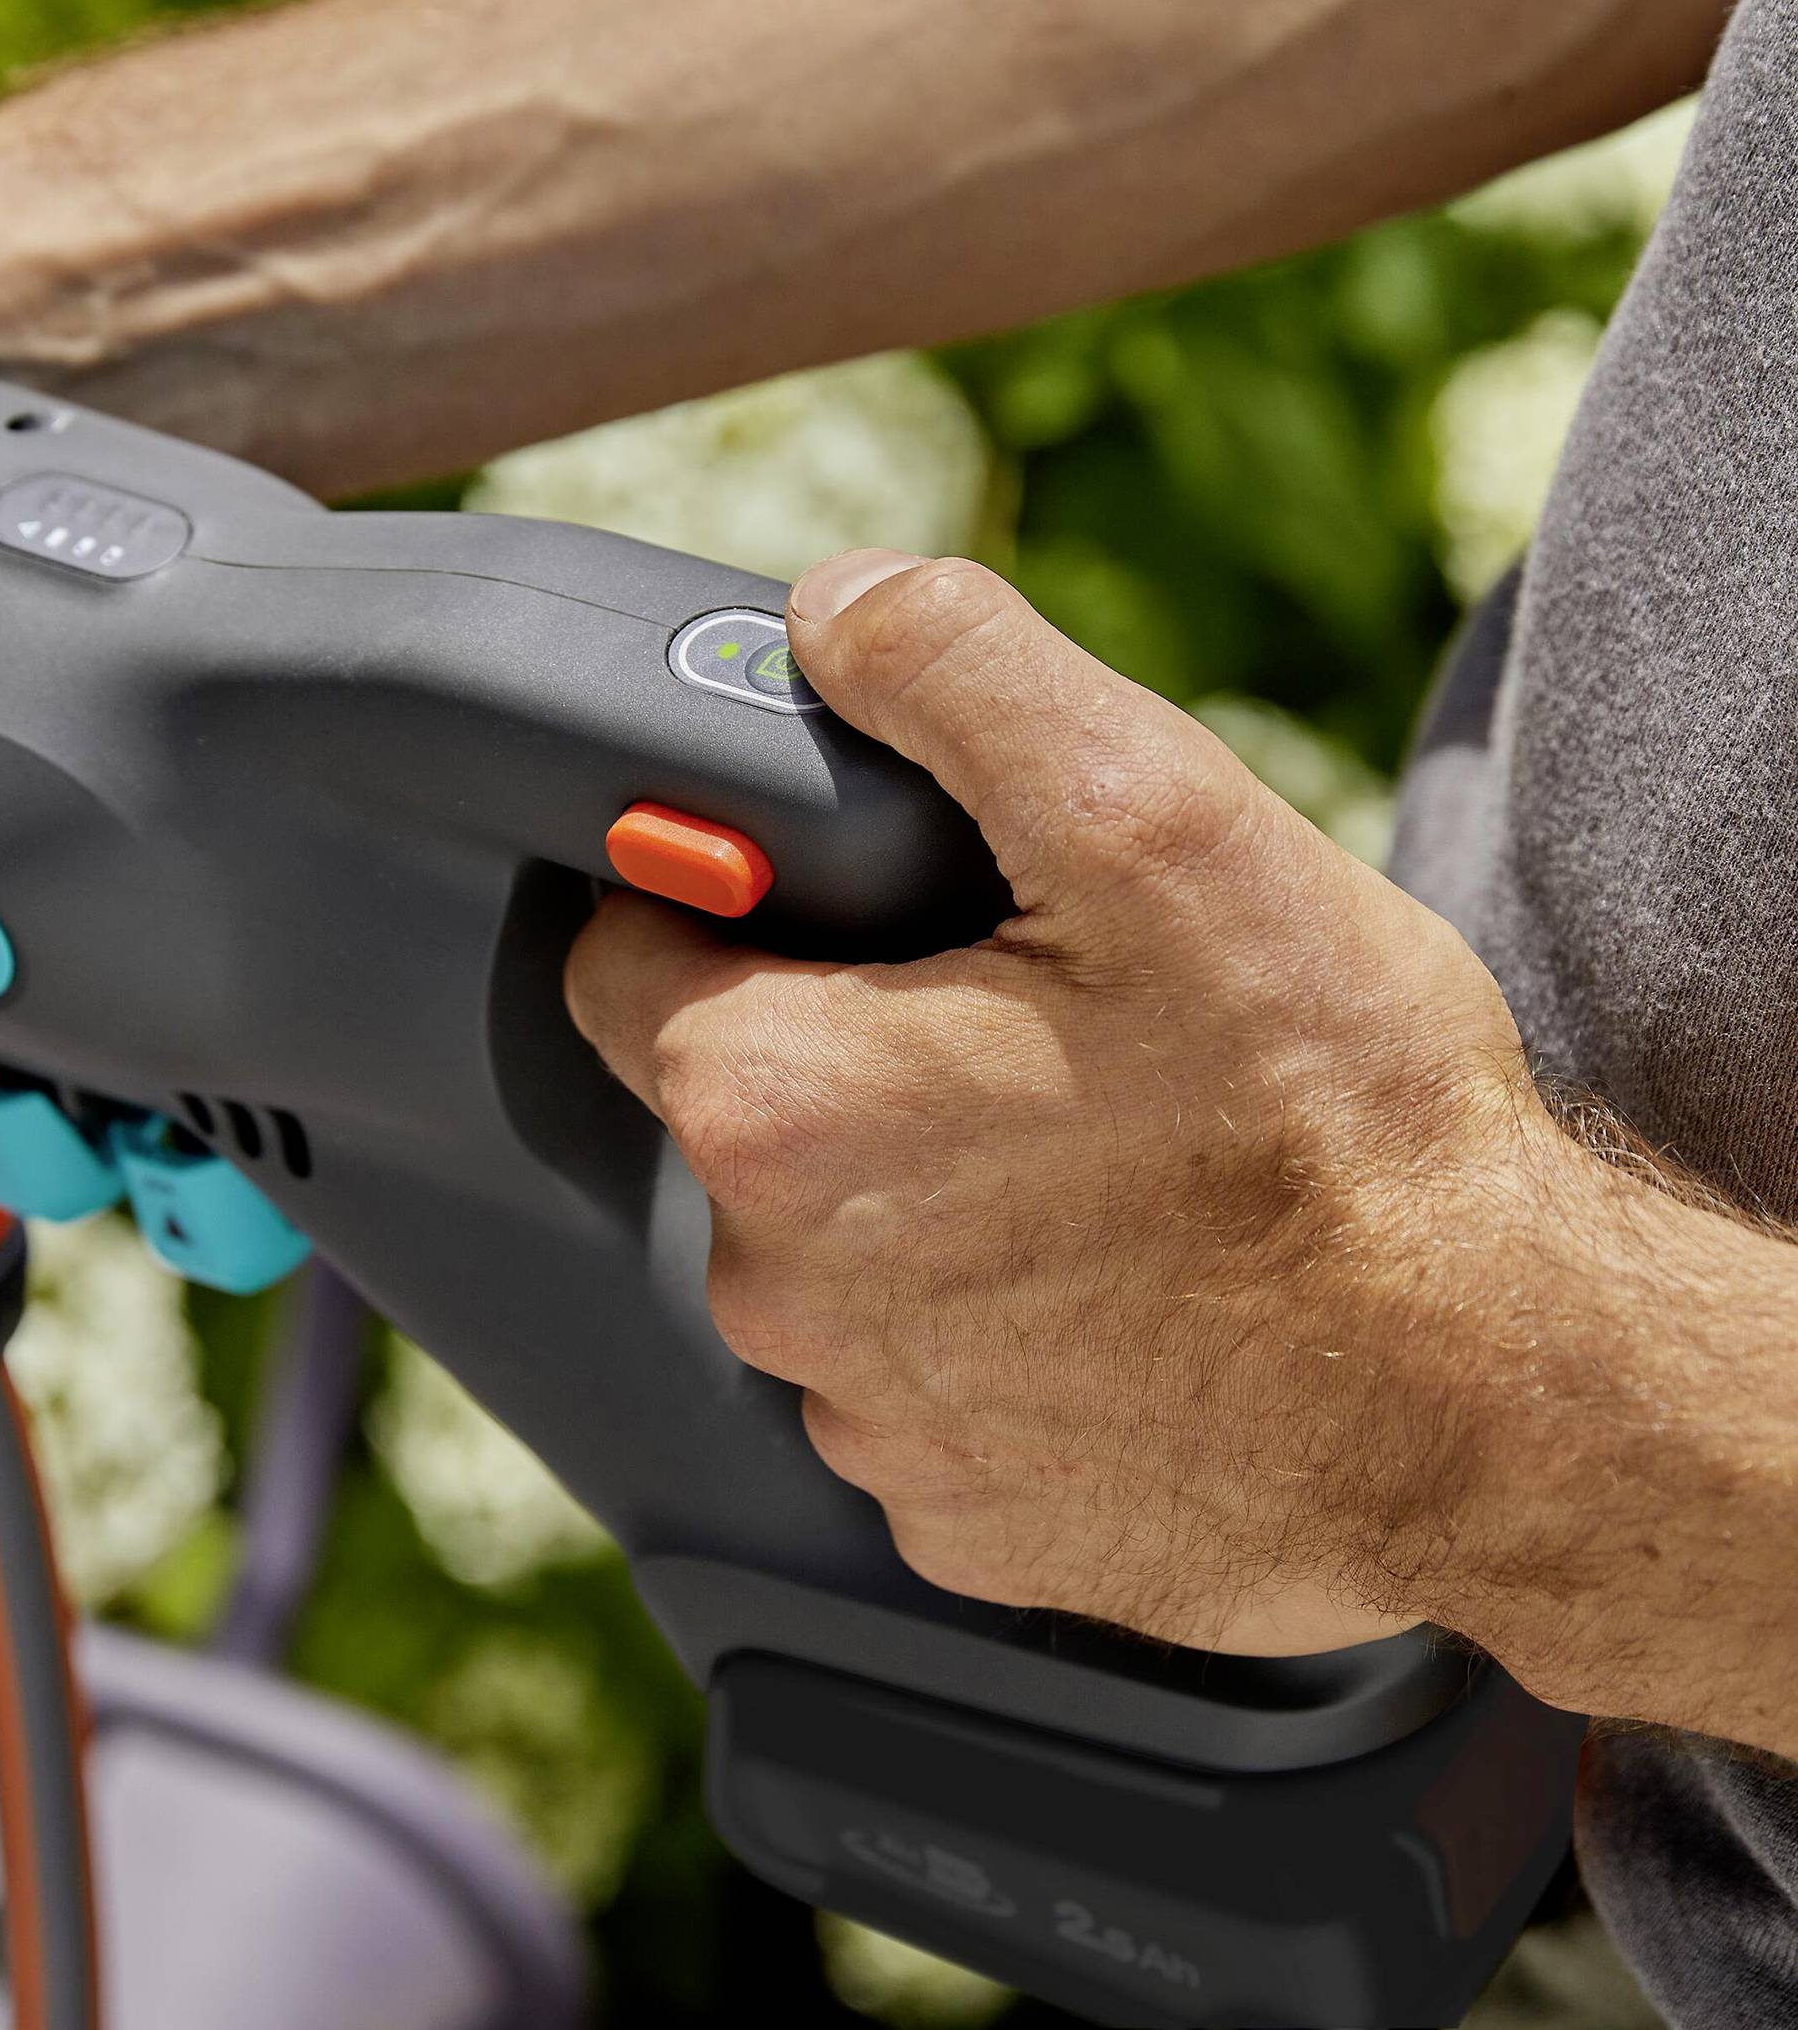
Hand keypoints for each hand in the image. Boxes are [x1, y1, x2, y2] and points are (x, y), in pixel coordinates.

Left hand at [567, 550, 1581, 1661]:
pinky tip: (1127, 1292)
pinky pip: (925, 1384)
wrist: (1506, 1403)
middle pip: (739, 1107)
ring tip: (1109, 1159)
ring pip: (836, 1253)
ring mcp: (862, 1423)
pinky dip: (998, 1332)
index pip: (620, 951)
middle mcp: (773, 1286)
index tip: (849, 900)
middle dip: (855, 1048)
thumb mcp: (1152, 821)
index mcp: (770, 1104)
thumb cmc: (1336, 1128)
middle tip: (1037, 1022)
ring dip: (931, 1199)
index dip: (726, 897)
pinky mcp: (953, 1519)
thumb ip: (955, 674)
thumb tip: (832, 606)